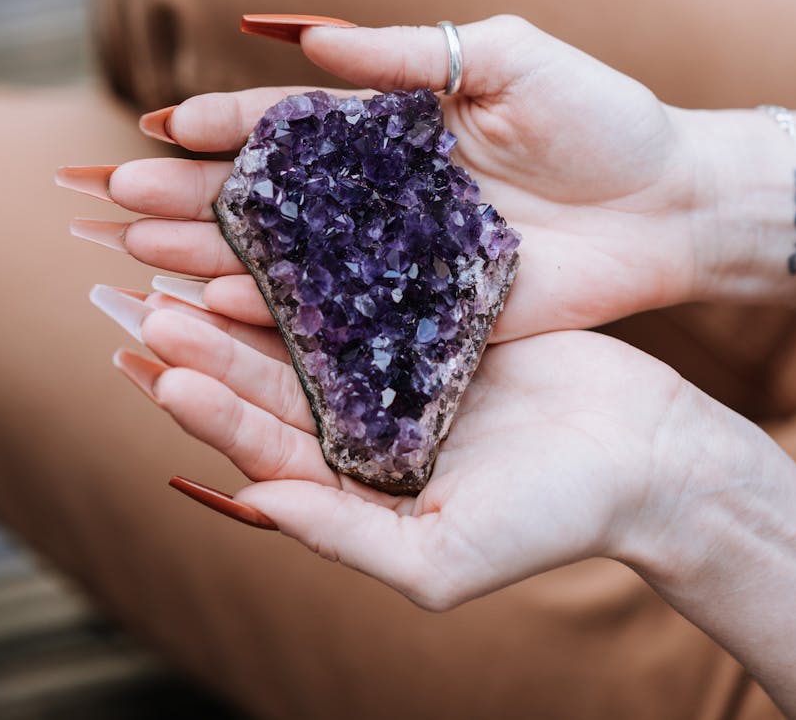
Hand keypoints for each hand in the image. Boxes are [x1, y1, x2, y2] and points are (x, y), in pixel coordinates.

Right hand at [67, 16, 710, 338]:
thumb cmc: (599, 116)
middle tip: (114, 202)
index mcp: (394, 122)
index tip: (159, 128)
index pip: (291, 122)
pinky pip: (340, 315)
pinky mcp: (426, 312)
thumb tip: (298, 38)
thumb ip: (407, 53)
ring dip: (212, 255)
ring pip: (287, 257)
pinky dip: (277, 316)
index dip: (224, 124)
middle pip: (270, 194)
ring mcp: (398, 255)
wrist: (673, 202)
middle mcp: (382, 192)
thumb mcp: (505, 57)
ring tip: (138, 255)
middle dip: (193, 195)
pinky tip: (217, 310)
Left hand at [130, 303, 690, 609]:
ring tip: (190, 265)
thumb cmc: (554, 517)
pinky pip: (365, 289)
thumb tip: (255, 508)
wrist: (648, 454)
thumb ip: (345, 536)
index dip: (210, 409)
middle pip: (269, 382)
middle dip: (208, 346)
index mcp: (357, 485)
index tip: (158, 370)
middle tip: (147, 302)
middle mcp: (365, 425)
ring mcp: (397, 367)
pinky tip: (284, 237)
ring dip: (248, 301)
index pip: (264, 447)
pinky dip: (322, 269)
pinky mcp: (434, 319)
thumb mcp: (442, 558)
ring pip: (305, 332)